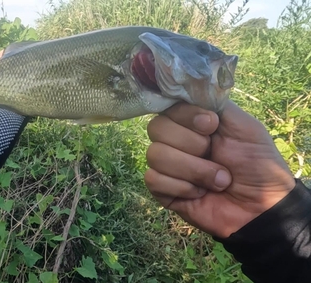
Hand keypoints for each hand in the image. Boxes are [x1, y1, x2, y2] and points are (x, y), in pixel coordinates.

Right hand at [144, 101, 295, 237]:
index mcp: (193, 122)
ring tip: (217, 180)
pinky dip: (182, 187)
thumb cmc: (258, 165)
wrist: (263, 207)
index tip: (211, 126)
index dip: (186, 116)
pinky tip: (200, 193)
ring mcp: (167, 165)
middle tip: (214, 154)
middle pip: (156, 128)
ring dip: (193, 170)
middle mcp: (176, 140)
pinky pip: (153, 179)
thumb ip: (215, 104)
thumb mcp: (244, 126)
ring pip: (155, 154)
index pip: (168, 106)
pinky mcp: (162, 190)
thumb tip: (185, 87)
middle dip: (191, 145)